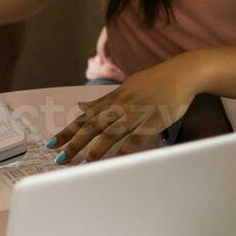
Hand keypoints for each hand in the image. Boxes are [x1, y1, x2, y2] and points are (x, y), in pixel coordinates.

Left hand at [48, 66, 200, 162]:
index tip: (52, 143)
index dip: (68, 130)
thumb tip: (82, 106)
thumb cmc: (156, 81)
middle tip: (59, 157)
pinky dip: (127, 148)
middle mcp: (121, 105)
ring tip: (83, 162)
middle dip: (75, 142)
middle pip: (93, 125)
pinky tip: (118, 160)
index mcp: (114, 98)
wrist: (183, 72)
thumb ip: (104, 100)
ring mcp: (137, 112)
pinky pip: (138, 137)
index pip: (85, 117)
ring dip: (97, 147)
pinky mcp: (154, 120)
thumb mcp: (126, 87)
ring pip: (112, 131)